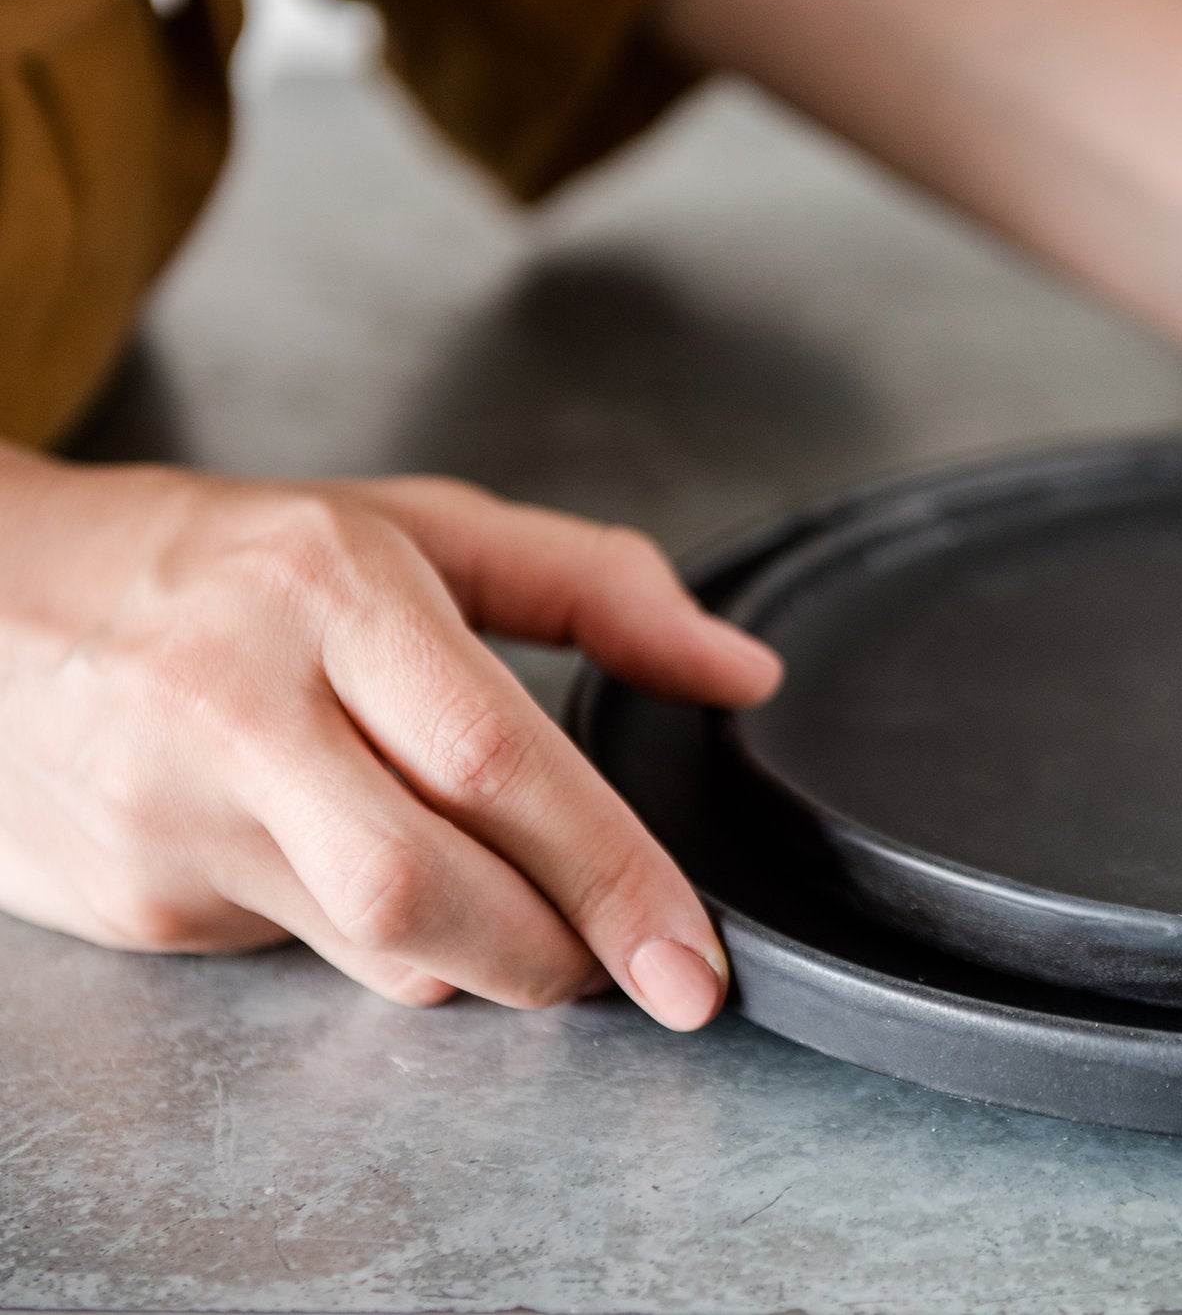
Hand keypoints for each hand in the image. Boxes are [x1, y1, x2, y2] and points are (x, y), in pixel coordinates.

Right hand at [0, 453, 781, 1025]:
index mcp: (329, 589)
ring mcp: (172, 814)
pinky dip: (379, 946)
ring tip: (518, 915)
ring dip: (481, 957)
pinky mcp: (130, 901)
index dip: (612, 873)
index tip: (691, 956)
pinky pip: (303, 957)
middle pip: (429, 884)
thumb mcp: (414, 529)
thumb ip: (594, 587)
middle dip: (555, 951)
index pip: (497, 757)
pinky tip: (374, 883)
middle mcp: (240, 703)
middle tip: (626, 962)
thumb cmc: (224, 562)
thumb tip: (742, 673)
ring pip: (374, 944)